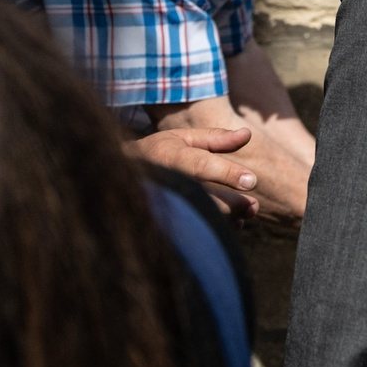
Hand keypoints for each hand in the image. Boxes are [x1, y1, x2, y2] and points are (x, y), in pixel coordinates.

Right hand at [128, 124, 261, 218]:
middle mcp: (165, 181)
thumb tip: (247, 134)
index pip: (200, 166)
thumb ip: (216, 138)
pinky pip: (189, 231)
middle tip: (252, 207)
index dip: (226, 173)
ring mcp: (160, 204)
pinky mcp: (159, 221)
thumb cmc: (156, 152)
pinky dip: (211, 231)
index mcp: (171, 157)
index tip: (252, 181)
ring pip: (197, 218)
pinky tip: (227, 225)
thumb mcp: (182, 137)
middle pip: (203, 198)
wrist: (114, 176)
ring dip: (225, 221)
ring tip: (243, 216)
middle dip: (232, 205)